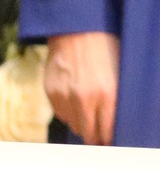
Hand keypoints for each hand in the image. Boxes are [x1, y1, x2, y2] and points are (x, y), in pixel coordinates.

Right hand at [44, 31, 119, 145]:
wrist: (77, 29)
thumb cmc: (104, 49)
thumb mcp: (119, 75)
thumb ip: (115, 101)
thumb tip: (112, 124)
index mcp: (108, 95)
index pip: (108, 132)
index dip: (109, 139)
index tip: (110, 141)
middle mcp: (85, 99)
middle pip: (89, 134)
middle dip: (95, 136)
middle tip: (100, 134)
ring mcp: (65, 96)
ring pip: (74, 125)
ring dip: (81, 123)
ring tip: (87, 113)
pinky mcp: (51, 92)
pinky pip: (61, 114)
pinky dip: (68, 112)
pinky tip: (75, 101)